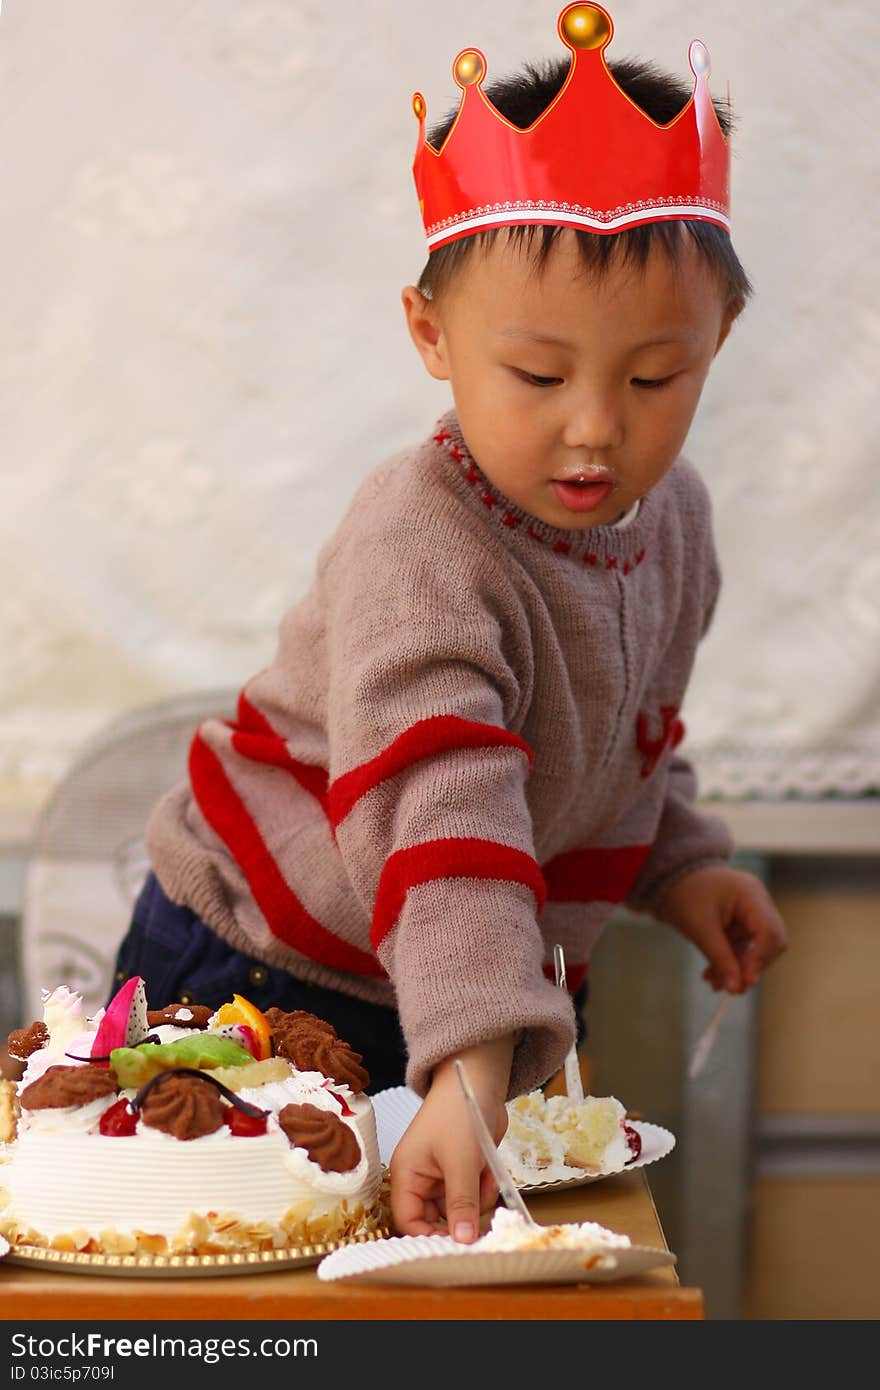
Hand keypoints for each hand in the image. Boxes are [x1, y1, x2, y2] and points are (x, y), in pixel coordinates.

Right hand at [389, 1034, 512, 1243]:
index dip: (428, 1236)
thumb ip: (461, 1204)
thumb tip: (463, 1242)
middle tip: (481, 1219)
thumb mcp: (459, 1162)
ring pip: (461, 1210)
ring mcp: (445, 1176)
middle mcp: (422, 1180)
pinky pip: (475, 1196)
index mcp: (407, 1175)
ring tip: (485, 1176)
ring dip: (477, 1200)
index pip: (408, 1221)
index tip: (455, 1245)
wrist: (480, 1080)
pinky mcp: (465, 1172)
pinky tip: (489, 1169)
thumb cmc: (457, 1114)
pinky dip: (485, 1188)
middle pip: (436, 1220)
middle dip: (460, 1217)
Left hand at [655, 865, 786, 992]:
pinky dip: (730, 960)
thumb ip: (720, 958)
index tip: (744, 983)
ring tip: (714, 983)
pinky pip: (743, 946)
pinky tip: (712, 974)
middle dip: (750, 966)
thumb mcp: (699, 928)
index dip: (758, 959)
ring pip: (756, 947)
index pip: (767, 931)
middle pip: (769, 941)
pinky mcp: (743, 921)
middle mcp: (758, 901)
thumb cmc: (685, 895)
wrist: (671, 878)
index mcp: (750, 894)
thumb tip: (735, 988)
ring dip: (738, 967)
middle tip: (731, 988)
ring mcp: (752, 911)